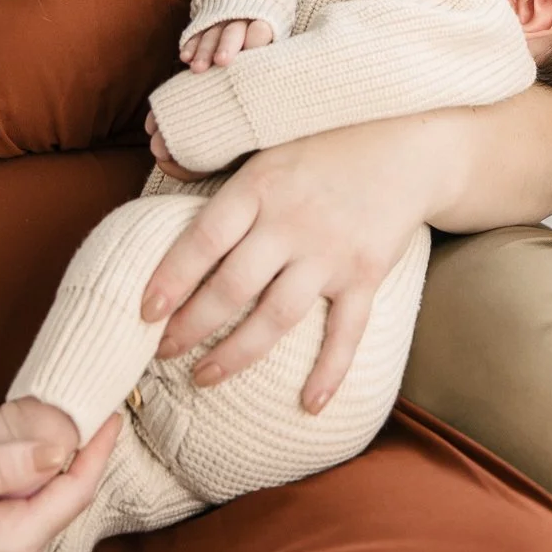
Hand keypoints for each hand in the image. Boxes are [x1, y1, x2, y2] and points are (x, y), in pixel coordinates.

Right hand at [0, 414, 121, 551]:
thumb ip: (6, 461)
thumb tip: (62, 450)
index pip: (74, 494)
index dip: (97, 450)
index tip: (115, 414)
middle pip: (54, 506)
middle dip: (58, 463)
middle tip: (63, 417)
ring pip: (33, 519)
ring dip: (29, 482)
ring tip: (17, 446)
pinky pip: (11, 534)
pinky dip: (10, 502)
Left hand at [138, 122, 431, 412]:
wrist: (407, 148)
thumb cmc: (326, 146)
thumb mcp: (269, 145)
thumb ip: (224, 167)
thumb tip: (160, 159)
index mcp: (261, 186)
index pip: (204, 239)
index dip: (170, 279)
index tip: (143, 312)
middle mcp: (293, 222)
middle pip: (232, 287)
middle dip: (191, 327)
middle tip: (161, 354)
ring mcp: (331, 252)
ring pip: (276, 317)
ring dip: (236, 355)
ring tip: (202, 378)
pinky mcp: (365, 274)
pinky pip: (346, 331)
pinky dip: (330, 371)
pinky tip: (308, 405)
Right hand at [179, 18, 274, 71]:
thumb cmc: (273, 19)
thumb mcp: (281, 27)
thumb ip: (274, 45)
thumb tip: (278, 71)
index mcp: (267, 18)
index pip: (261, 29)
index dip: (255, 39)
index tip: (251, 50)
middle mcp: (243, 16)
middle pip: (234, 31)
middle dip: (227, 45)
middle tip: (221, 61)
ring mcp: (223, 15)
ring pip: (212, 32)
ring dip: (204, 49)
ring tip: (197, 68)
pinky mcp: (208, 15)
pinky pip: (197, 29)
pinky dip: (191, 43)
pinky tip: (185, 57)